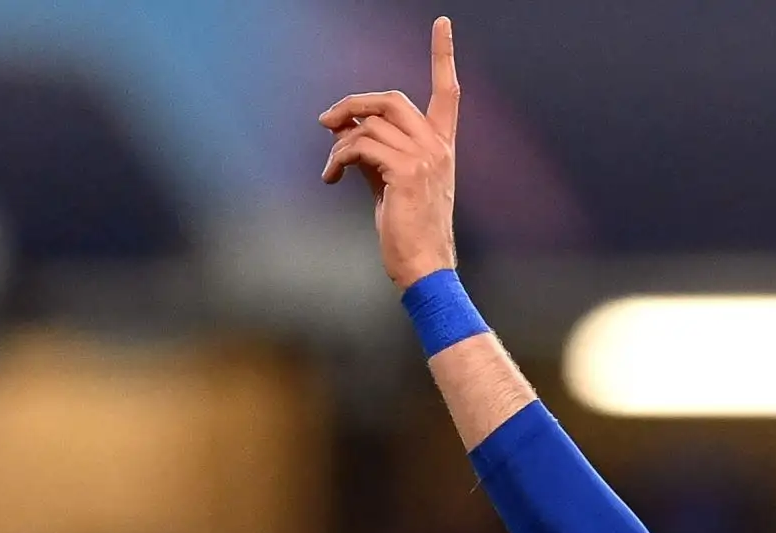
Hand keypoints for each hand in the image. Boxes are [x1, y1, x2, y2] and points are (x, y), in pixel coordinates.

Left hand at [319, 16, 460, 290]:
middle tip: (326, 122)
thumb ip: (376, 152)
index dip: (443, 56)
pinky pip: (359, 146)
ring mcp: (424, 157)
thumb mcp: (393, 184)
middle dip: (353, 104)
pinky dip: (338, 158)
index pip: (448, 92)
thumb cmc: (409, 231)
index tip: (442, 24)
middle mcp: (438, 147)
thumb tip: (342, 131)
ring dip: (339, 139)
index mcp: (441, 147)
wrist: (425, 266)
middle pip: (391, 99)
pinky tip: (332, 178)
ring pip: (370, 122)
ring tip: (332, 166)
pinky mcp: (406, 172)